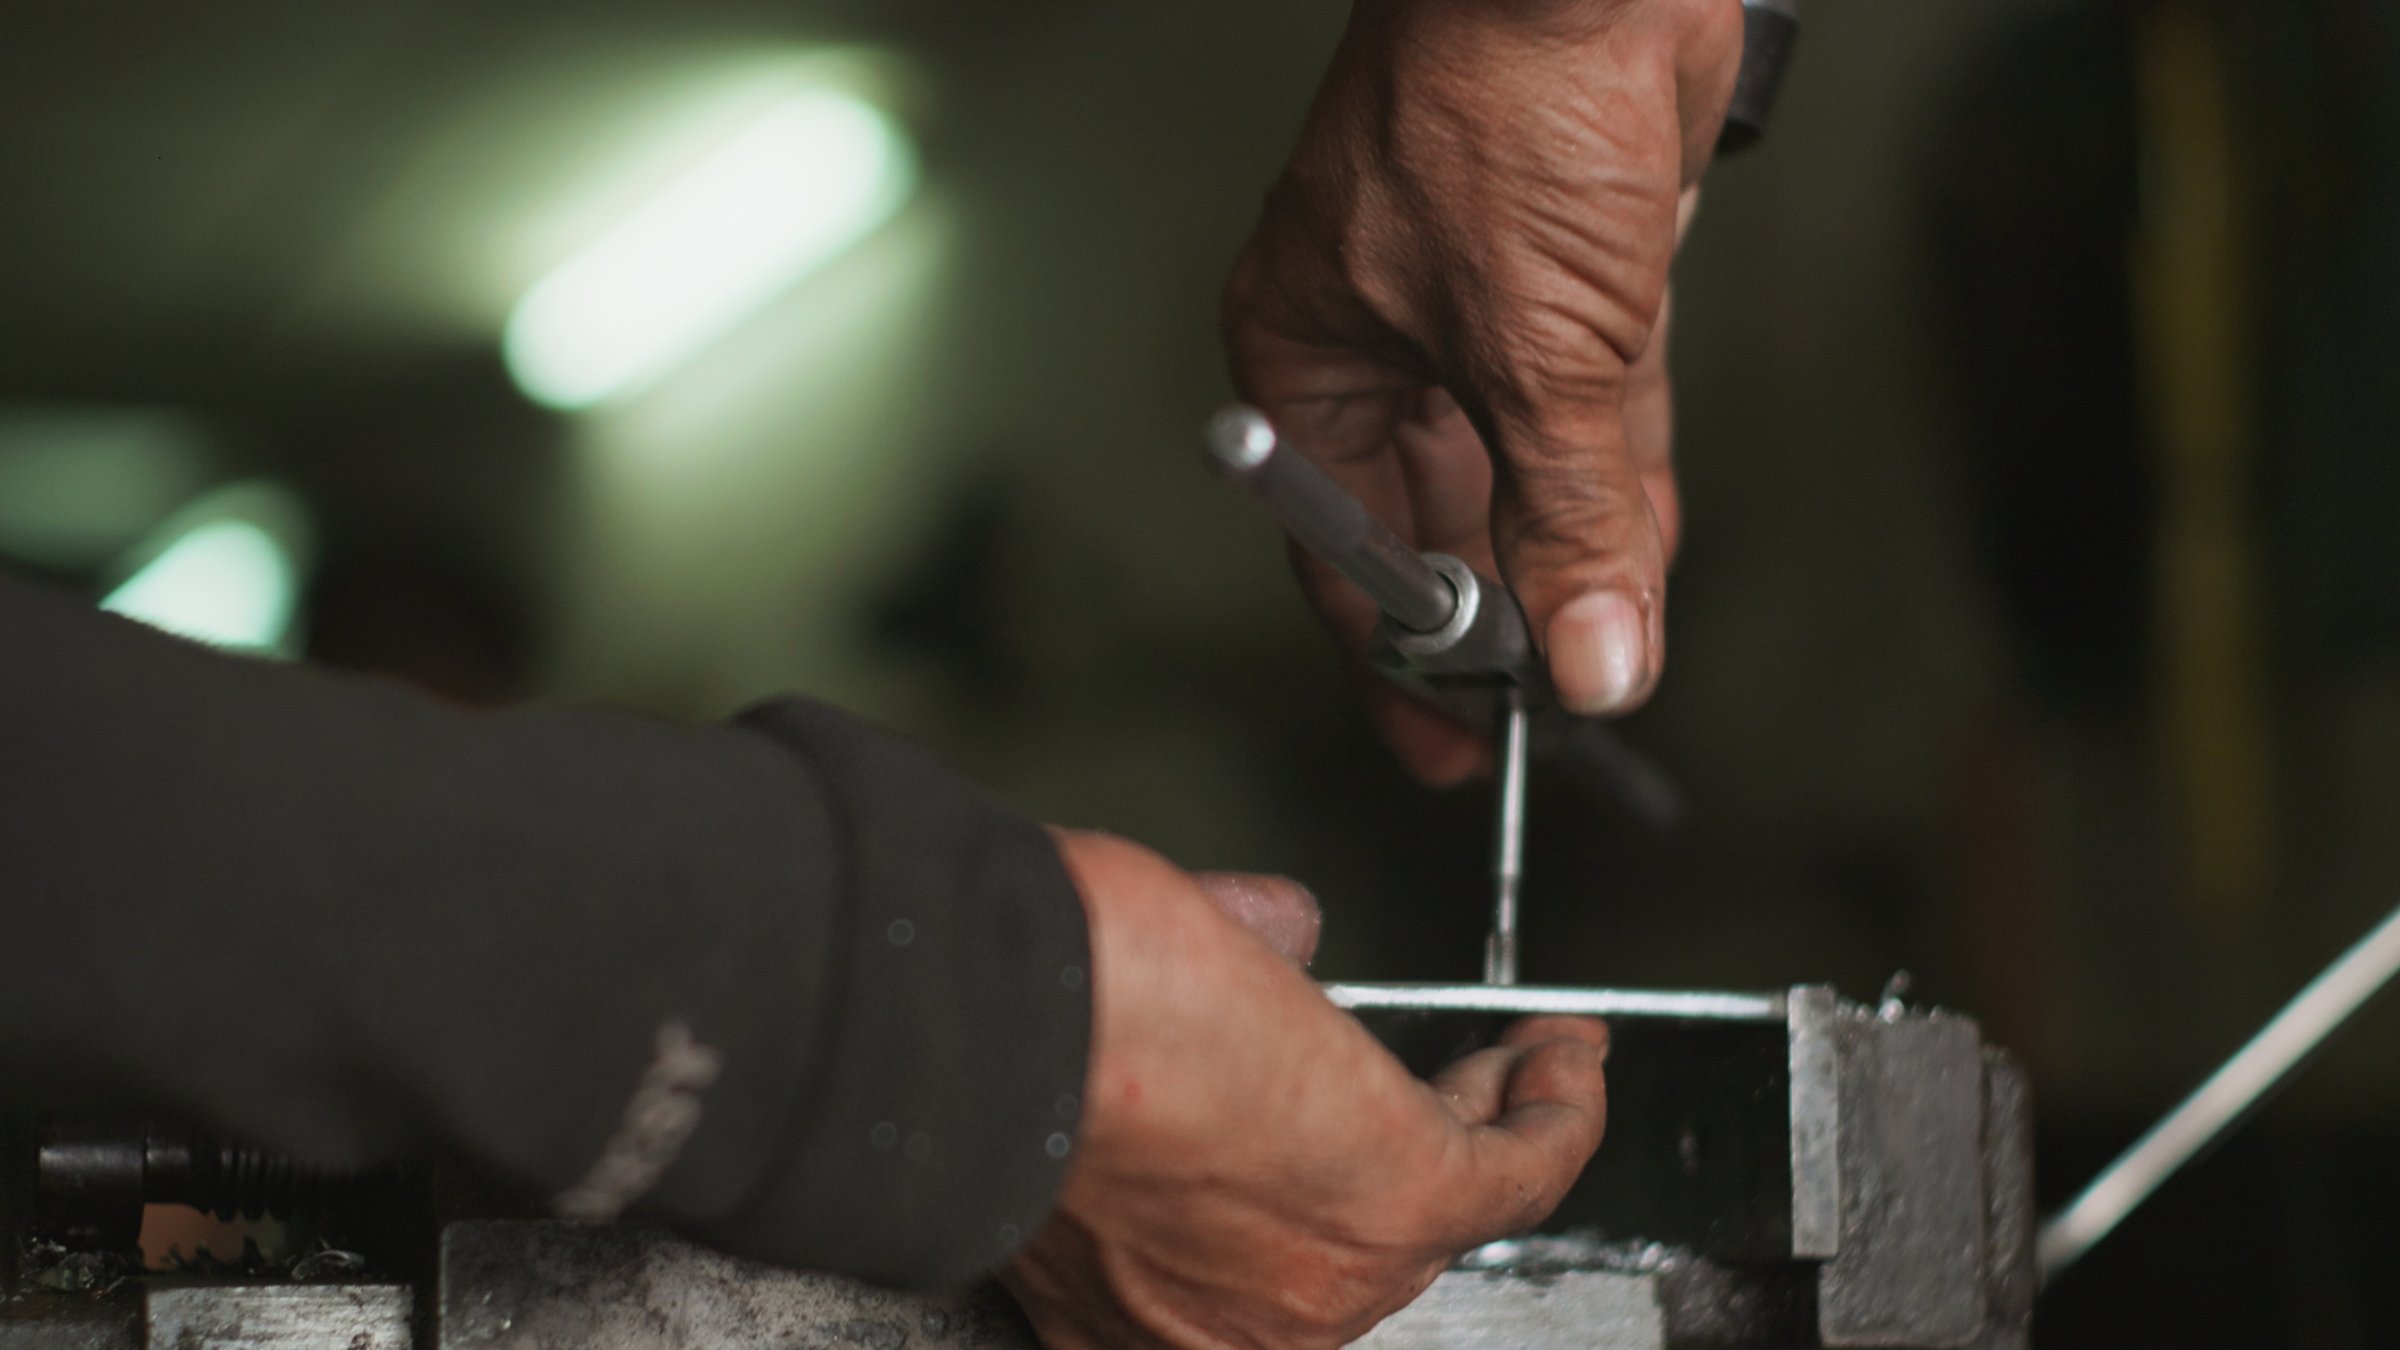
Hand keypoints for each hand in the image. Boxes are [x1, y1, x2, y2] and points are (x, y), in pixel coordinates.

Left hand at [1009, 831, 1608, 1347]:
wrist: (1010, 1034)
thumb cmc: (1007, 1034)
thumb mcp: (1091, 1050)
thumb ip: (1182, 1014)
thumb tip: (1271, 929)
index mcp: (1129, 1313)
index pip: (1260, 1265)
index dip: (1313, 1183)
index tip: (1344, 1120)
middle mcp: (1228, 1330)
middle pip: (1365, 1249)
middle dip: (1422, 1146)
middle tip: (1469, 1079)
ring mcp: (1318, 1279)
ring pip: (1448, 1206)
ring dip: (1498, 1119)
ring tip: (1530, 1053)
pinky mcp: (1398, 1201)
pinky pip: (1519, 1170)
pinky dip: (1556, 1105)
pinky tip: (1562, 1050)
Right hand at [1223, 0, 1741, 783]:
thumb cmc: (1500, 98)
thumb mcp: (1535, 353)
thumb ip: (1564, 517)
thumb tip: (1587, 658)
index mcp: (1310, 355)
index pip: (1346, 552)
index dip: (1400, 661)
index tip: (1449, 747)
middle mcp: (1382, 340)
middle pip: (1437, 520)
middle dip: (1505, 616)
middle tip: (1552, 706)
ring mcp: (1478, 309)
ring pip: (1523, 472)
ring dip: (1574, 559)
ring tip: (1613, 654)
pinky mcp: (1570, 276)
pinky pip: (1590, 412)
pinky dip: (1619, 483)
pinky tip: (1643, 556)